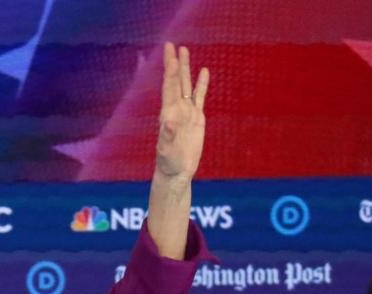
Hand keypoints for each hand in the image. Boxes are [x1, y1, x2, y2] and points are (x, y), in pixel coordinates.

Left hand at [155, 41, 209, 181]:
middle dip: (174, 63)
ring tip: (185, 50)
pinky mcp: (196, 118)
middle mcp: (176, 108)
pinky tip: (204, 71)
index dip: (169, 70)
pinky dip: (201, 84)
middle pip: (176, 80)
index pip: (169, 87)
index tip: (170, 55)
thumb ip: (167, 136)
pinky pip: (200, 97)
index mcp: (168, 113)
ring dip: (186, 69)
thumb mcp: (167, 150)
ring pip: (187, 85)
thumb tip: (168, 122)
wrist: (177, 170)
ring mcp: (187, 112)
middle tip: (173, 45)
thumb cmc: (169, 162)